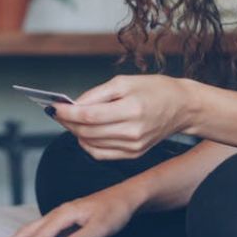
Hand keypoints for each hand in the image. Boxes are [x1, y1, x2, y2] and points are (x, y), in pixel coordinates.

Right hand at [0, 183, 140, 236]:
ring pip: (33, 230)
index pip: (40, 236)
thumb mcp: (100, 227)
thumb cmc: (114, 209)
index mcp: (64, 214)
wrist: (125, 197)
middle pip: (28, 230)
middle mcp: (59, 213)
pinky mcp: (65, 220)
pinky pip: (42, 231)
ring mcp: (61, 216)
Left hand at [51, 74, 193, 159]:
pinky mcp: (134, 154)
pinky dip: (87, 144)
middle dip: (68, 122)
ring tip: (70, 120)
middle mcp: (133, 132)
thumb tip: (73, 105)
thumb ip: (97, 94)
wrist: (182, 107)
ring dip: (75, 132)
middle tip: (58, 112)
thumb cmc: (155, 90)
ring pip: (91, 144)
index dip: (67, 112)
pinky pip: (101, 154)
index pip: (89, 116)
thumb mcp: (125, 82)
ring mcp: (133, 146)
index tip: (54, 107)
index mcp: (131, 110)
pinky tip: (84, 132)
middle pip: (88, 131)